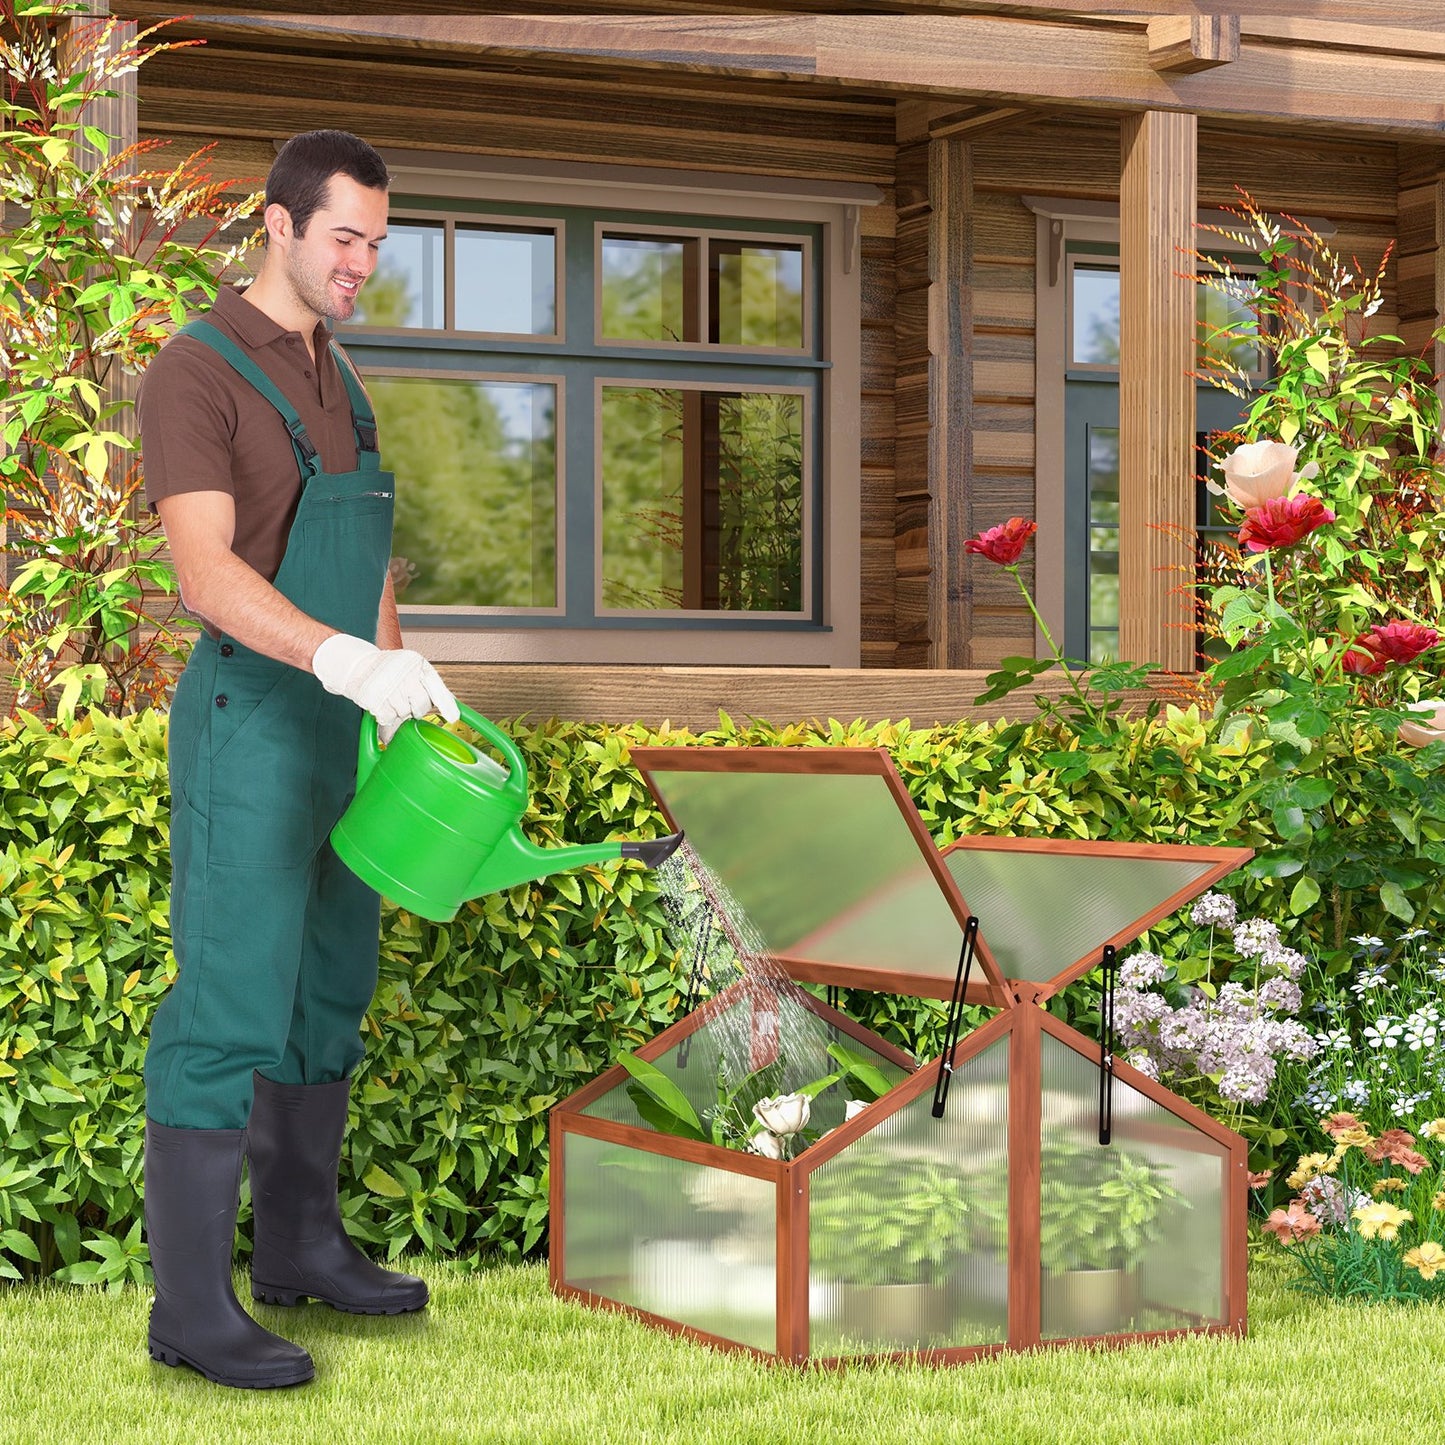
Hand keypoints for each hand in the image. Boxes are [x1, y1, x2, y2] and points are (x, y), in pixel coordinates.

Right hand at [312, 633, 459, 743]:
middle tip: (404, 700)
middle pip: (422, 706)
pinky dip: (386, 718)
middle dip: (415, 708)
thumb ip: (431, 686)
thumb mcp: (412, 670)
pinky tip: (382, 706)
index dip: (446, 704)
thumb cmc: (388, 670)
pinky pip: (389, 719)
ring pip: (405, 714)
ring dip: (399, 712)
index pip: (436, 687)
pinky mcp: (376, 700)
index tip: (453, 718)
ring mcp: (391, 687)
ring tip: (390, 699)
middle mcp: (406, 674)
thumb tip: (453, 703)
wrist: (357, 665)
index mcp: (418, 664)